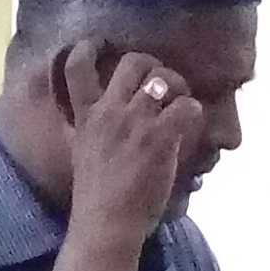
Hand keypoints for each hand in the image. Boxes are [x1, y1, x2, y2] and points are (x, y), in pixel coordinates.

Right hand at [55, 43, 208, 237]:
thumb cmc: (95, 198)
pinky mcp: (159, 138)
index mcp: (86, 116)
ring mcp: (135, 123)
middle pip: (133, 62)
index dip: (88, 48)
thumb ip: (92, 131)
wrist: (105, 224)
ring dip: (178, 85)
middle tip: (163, 82)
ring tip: (181, 102)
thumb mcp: (82, 154)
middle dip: (153, 64)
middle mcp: (109, 112)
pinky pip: (186, 106)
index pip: (76, 67)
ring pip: (162, 77)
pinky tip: (190, 124)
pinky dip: (193, 110)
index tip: (100, 46)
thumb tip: (108, 123)